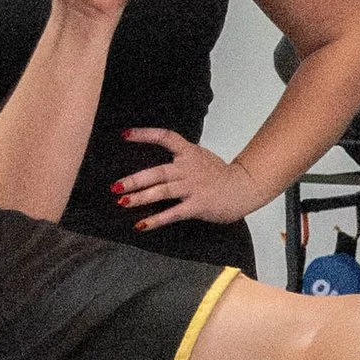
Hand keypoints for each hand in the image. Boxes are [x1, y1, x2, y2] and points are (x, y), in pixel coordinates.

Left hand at [113, 129, 262, 227]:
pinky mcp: (197, 205)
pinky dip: (156, 220)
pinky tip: (141, 225)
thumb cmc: (221, 175)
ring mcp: (192, 187)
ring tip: (122, 201)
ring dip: (140, 197)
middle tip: (115, 185)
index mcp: (189, 153)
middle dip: (135, 179)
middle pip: (157, 172)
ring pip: (162, 191)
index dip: (145, 135)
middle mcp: (188, 168)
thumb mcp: (201, 158)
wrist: (244, 187)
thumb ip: (182, 158)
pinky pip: (173, 213)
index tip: (125, 135)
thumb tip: (160, 163)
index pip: (166, 137)